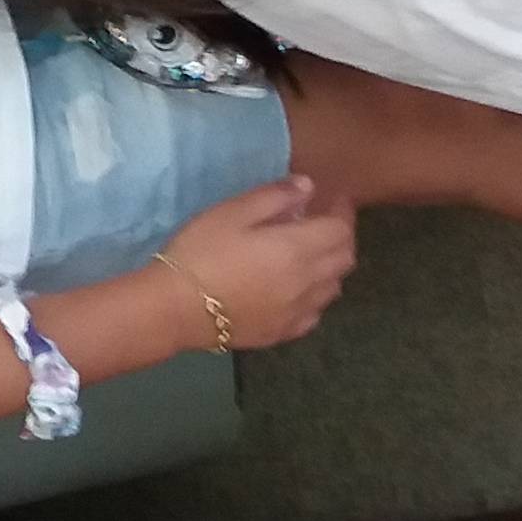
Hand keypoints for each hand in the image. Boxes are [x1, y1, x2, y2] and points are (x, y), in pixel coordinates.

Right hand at [141, 175, 356, 352]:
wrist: (176, 308)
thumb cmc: (202, 251)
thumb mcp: (232, 212)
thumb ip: (274, 197)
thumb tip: (308, 187)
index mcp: (297, 249)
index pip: (341, 230)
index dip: (343, 211)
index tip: (335, 198)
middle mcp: (308, 283)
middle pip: (345, 259)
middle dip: (342, 236)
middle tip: (326, 221)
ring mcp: (298, 312)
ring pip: (334, 288)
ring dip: (332, 266)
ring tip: (313, 252)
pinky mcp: (283, 333)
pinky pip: (315, 313)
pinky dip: (316, 296)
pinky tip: (298, 289)